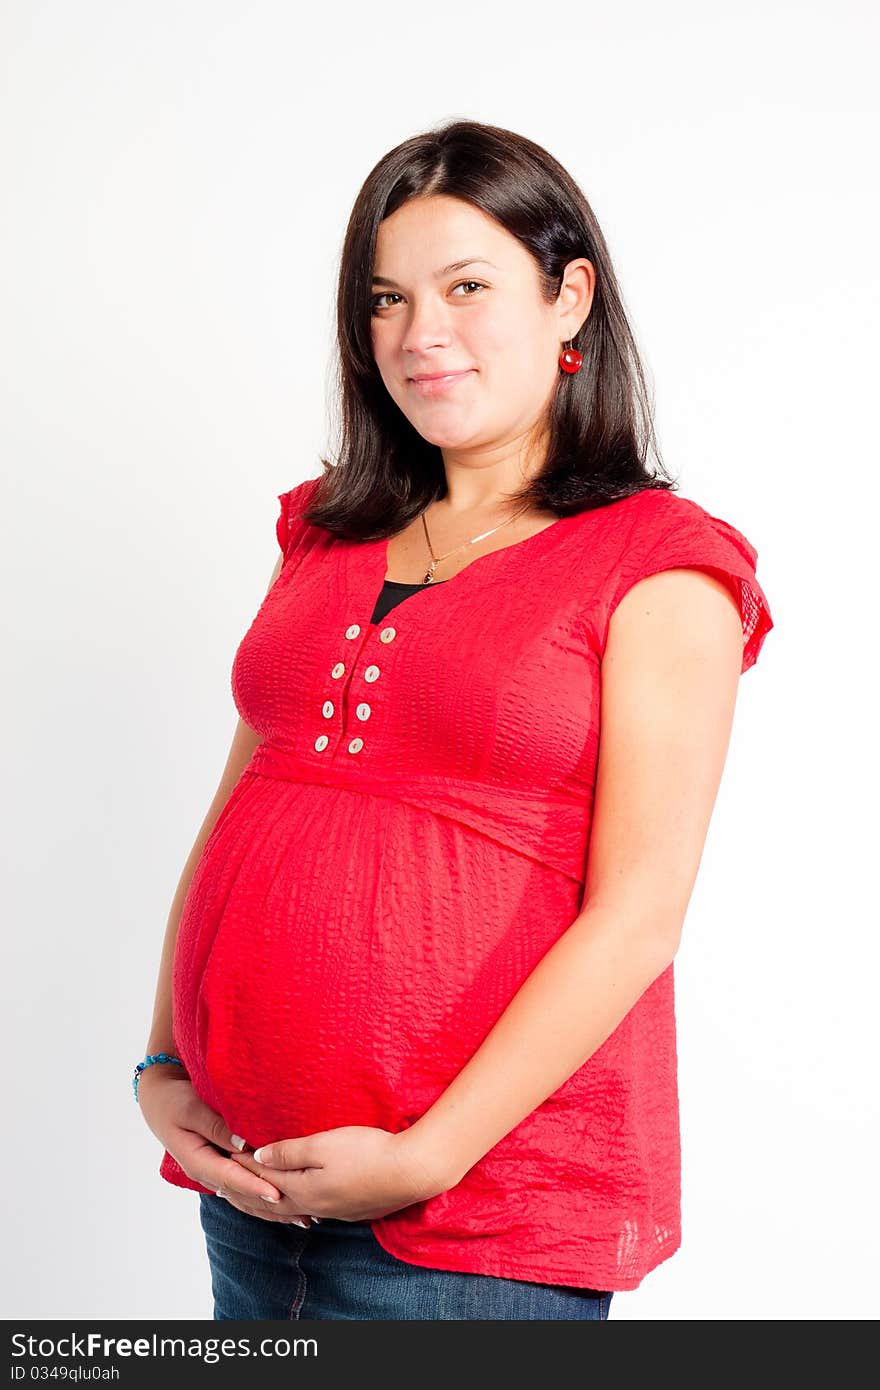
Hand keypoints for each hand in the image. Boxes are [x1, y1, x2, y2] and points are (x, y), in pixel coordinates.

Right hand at [137, 1069, 312, 1223]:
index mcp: (197, 1160)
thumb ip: (216, 1126)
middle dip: (271, 1206)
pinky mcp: (219, 1166)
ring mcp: (213, 1171)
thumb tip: (244, 1145)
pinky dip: (263, 1196)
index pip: (231, 1178)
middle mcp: (206, 1172)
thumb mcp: (192, 1109)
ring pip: (244, 1196)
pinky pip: (243, 1186)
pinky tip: (283, 1205)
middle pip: (242, 1195)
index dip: (255, 1186)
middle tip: (303, 1215)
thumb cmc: (174, 1100)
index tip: (279, 1195)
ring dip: (271, 1208)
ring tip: (301, 1218)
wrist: (158, 1098)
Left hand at [225, 1125, 448, 1224]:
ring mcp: (332, 1211)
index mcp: (303, 1189)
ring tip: (250, 1200)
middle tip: (222, 1187)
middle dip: (244, 1193)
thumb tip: (258, 1155)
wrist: (412, 1172)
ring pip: (288, 1211)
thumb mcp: (324, 1144)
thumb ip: (289, 1151)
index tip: (225, 1153)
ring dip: (265, 1204)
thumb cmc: (368, 1152)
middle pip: (269, 1203)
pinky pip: (307, 1212)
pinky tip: (295, 1207)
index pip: (263, 1177)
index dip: (243, 1164)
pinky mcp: (348, 1210)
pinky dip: (289, 1210)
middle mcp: (313, 1206)